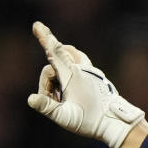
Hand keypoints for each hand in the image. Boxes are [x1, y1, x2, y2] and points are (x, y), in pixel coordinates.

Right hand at [27, 21, 143, 147]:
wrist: (116, 122)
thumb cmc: (90, 121)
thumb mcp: (66, 117)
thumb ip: (48, 108)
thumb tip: (31, 100)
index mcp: (71, 74)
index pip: (54, 52)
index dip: (45, 38)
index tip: (37, 25)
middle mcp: (80, 68)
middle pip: (55, 61)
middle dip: (48, 79)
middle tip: (54, 102)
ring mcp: (89, 69)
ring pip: (67, 58)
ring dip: (58, 71)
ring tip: (61, 97)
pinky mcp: (95, 74)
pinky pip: (78, 60)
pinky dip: (69, 67)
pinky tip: (69, 86)